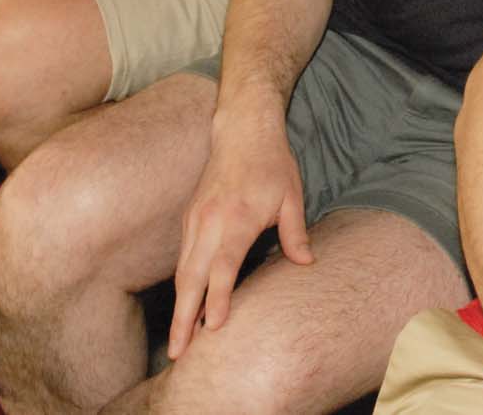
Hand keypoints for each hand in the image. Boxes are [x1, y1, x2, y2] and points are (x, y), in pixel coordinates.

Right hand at [168, 104, 313, 359]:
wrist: (242, 129)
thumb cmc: (271, 163)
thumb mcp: (291, 197)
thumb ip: (295, 234)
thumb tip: (305, 263)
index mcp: (237, 219)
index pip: (223, 267)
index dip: (218, 299)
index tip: (213, 328)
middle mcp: (209, 222)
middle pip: (190, 278)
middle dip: (184, 317)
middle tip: (178, 353)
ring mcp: (194, 220)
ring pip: (182, 270)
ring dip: (179, 305)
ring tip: (179, 339)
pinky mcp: (189, 218)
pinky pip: (182, 258)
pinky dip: (182, 284)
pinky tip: (186, 304)